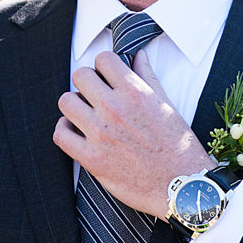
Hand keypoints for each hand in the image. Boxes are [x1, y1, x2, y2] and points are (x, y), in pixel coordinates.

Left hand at [54, 50, 211, 218]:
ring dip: (74, 104)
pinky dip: (65, 131)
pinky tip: (76, 132)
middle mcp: (115, 109)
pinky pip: (61, 135)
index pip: (103, 59)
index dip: (104, 66)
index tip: (106, 76)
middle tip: (94, 94)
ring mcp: (100, 134)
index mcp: (135, 92)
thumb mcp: (166, 105)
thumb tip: (138, 56)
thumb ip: (148, 77)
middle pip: (79, 76)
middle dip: (87, 82)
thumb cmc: (178, 147)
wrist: (182, 186)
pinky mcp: (91, 158)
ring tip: (84, 113)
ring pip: (66, 102)